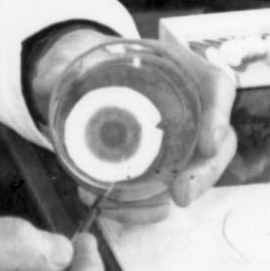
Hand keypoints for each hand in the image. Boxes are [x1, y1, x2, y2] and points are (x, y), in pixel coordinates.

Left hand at [28, 31, 240, 228]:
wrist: (83, 80)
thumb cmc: (88, 65)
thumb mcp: (74, 60)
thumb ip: (60, 70)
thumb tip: (48, 83)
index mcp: (176, 69)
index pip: (215, 85)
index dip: (220, 113)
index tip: (209, 142)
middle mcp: (187, 106)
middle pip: (218, 140)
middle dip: (206, 172)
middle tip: (182, 194)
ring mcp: (178, 139)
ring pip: (195, 173)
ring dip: (170, 197)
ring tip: (135, 209)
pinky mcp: (159, 166)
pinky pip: (163, 192)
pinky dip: (143, 207)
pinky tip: (116, 210)